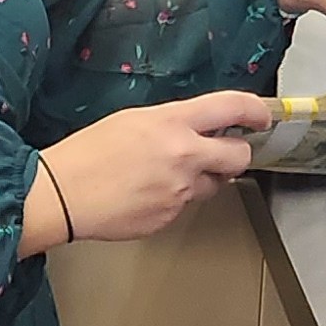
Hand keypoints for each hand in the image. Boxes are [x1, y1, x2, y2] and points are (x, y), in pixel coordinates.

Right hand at [31, 91, 277, 248]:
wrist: (63, 194)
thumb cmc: (86, 154)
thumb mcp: (131, 120)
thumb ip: (170, 124)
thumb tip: (193, 130)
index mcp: (172, 123)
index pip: (232, 108)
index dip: (255, 111)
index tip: (261, 116)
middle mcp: (184, 156)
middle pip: (239, 157)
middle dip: (235, 154)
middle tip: (221, 153)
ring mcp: (180, 191)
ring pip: (213, 185)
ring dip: (201, 179)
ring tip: (165, 175)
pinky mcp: (171, 217)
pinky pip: (185, 206)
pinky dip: (173, 200)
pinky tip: (145, 194)